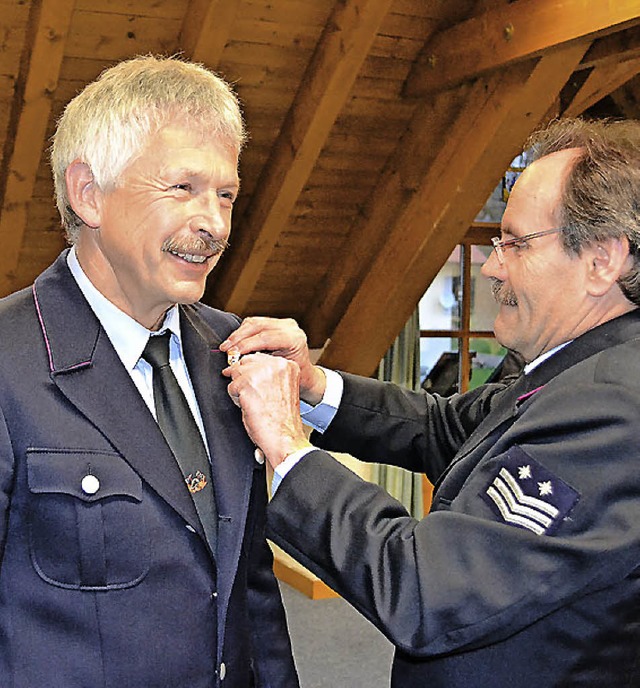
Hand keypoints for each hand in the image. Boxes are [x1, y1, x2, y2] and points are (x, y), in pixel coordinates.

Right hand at [220, 317, 325, 404]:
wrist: (304, 374)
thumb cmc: (294, 377)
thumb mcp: (278, 371)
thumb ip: (260, 364)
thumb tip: (237, 363)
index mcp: (294, 339)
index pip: (265, 337)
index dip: (245, 344)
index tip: (232, 353)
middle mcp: (291, 328)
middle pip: (258, 326)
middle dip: (238, 338)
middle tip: (225, 349)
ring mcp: (284, 323)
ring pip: (254, 322)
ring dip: (238, 334)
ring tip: (227, 346)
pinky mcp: (277, 323)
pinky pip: (256, 323)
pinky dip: (243, 331)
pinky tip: (234, 342)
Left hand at [223, 353, 311, 468]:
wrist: (284, 437)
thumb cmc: (283, 419)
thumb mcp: (282, 387)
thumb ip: (268, 373)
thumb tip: (247, 365)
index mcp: (287, 364)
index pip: (258, 357)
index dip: (252, 373)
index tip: (258, 387)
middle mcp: (276, 364)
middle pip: (245, 362)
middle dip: (244, 379)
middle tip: (256, 397)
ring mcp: (262, 372)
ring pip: (236, 373)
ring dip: (240, 389)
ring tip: (254, 403)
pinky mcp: (248, 382)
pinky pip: (231, 387)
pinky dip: (236, 399)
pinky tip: (250, 408)